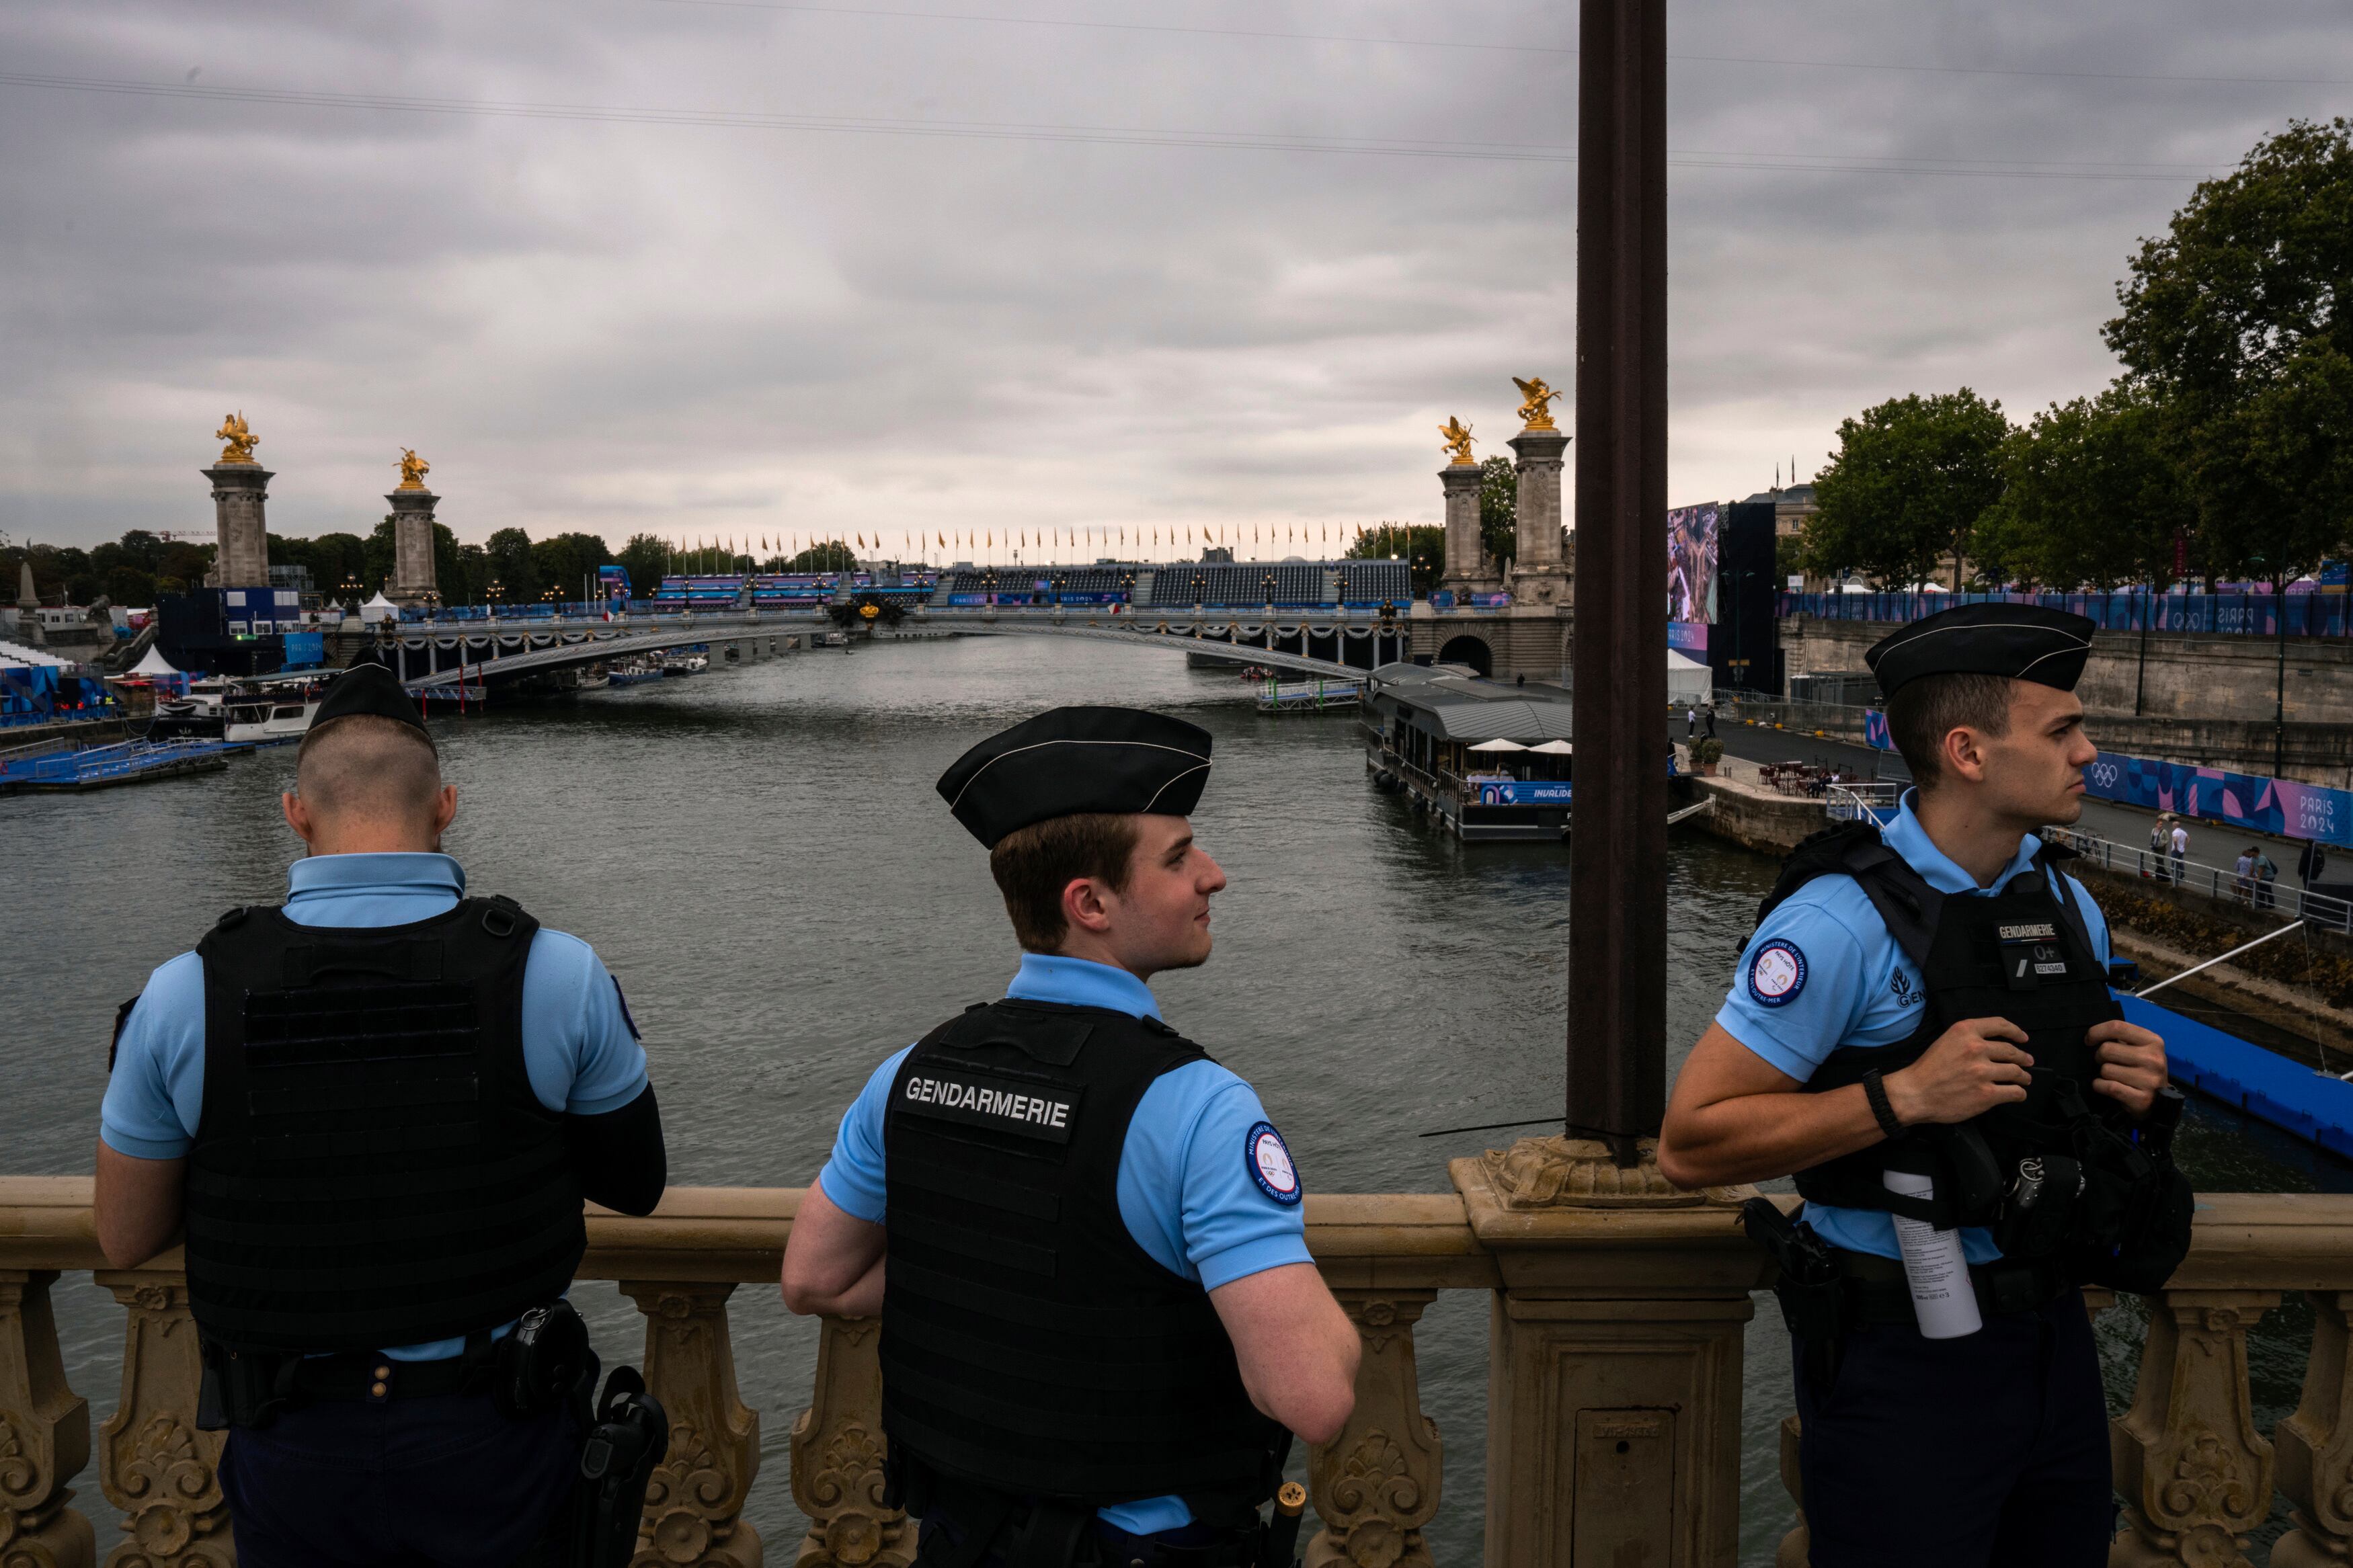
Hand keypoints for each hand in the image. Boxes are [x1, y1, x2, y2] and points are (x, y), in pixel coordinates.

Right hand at [1883, 1018, 2032, 1126]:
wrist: (1915, 1093)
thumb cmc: (1928, 1070)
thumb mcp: (1945, 1041)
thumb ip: (1968, 1038)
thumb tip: (1993, 1046)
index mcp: (1965, 1031)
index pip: (2000, 1025)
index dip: (2016, 1032)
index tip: (2023, 1038)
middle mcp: (1976, 1048)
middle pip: (2011, 1051)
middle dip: (2023, 1057)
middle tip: (2027, 1061)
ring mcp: (1983, 1072)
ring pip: (2016, 1072)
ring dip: (2024, 1076)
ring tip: (2024, 1079)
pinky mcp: (1987, 1094)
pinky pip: (2014, 1092)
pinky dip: (2019, 1093)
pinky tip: (2018, 1093)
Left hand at [2088, 1019, 2167, 1116]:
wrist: (2158, 1100)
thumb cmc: (2142, 1069)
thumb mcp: (2139, 1048)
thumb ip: (2121, 1038)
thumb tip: (2092, 1035)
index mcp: (2153, 1041)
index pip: (2117, 1027)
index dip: (2096, 1032)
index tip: (2089, 1040)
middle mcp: (2154, 1059)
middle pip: (2107, 1049)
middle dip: (2099, 1057)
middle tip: (2106, 1063)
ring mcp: (2150, 1080)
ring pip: (2105, 1070)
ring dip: (2102, 1074)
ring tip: (2113, 1076)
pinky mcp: (2142, 1098)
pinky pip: (2108, 1087)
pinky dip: (2100, 1086)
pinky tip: (2106, 1087)